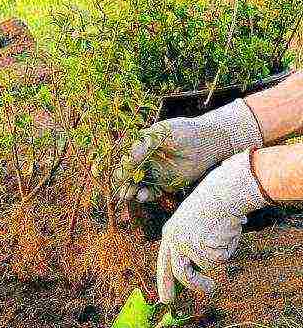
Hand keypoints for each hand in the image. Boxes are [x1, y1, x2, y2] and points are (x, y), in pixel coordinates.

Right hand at [117, 99, 262, 201]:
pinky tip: (144, 196)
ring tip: (130, 195)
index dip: (119, 167)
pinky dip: (146, 195)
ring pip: (138, 185)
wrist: (209, 140)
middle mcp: (145, 160)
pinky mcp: (166, 183)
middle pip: (128, 174)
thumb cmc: (184, 131)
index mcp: (140, 146)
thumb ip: (145, 144)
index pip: (125, 158)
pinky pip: (152, 192)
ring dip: (132, 191)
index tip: (117, 175)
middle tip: (121, 190)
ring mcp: (154, 172)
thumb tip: (129, 157)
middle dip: (123, 183)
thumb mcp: (162, 133)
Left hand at [156, 150, 269, 303]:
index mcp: (169, 233)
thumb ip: (190, 244)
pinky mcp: (203, 248)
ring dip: (214, 265)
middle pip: (180, 273)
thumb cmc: (210, 206)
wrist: (221, 193)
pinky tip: (226, 232)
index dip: (164, 281)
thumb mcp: (191, 224)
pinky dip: (228, 249)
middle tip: (208, 291)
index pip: (163, 263)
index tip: (165, 299)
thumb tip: (197, 269)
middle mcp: (174, 241)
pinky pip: (220, 259)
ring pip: (205, 266)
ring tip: (219, 251)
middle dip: (194, 286)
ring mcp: (188, 246)